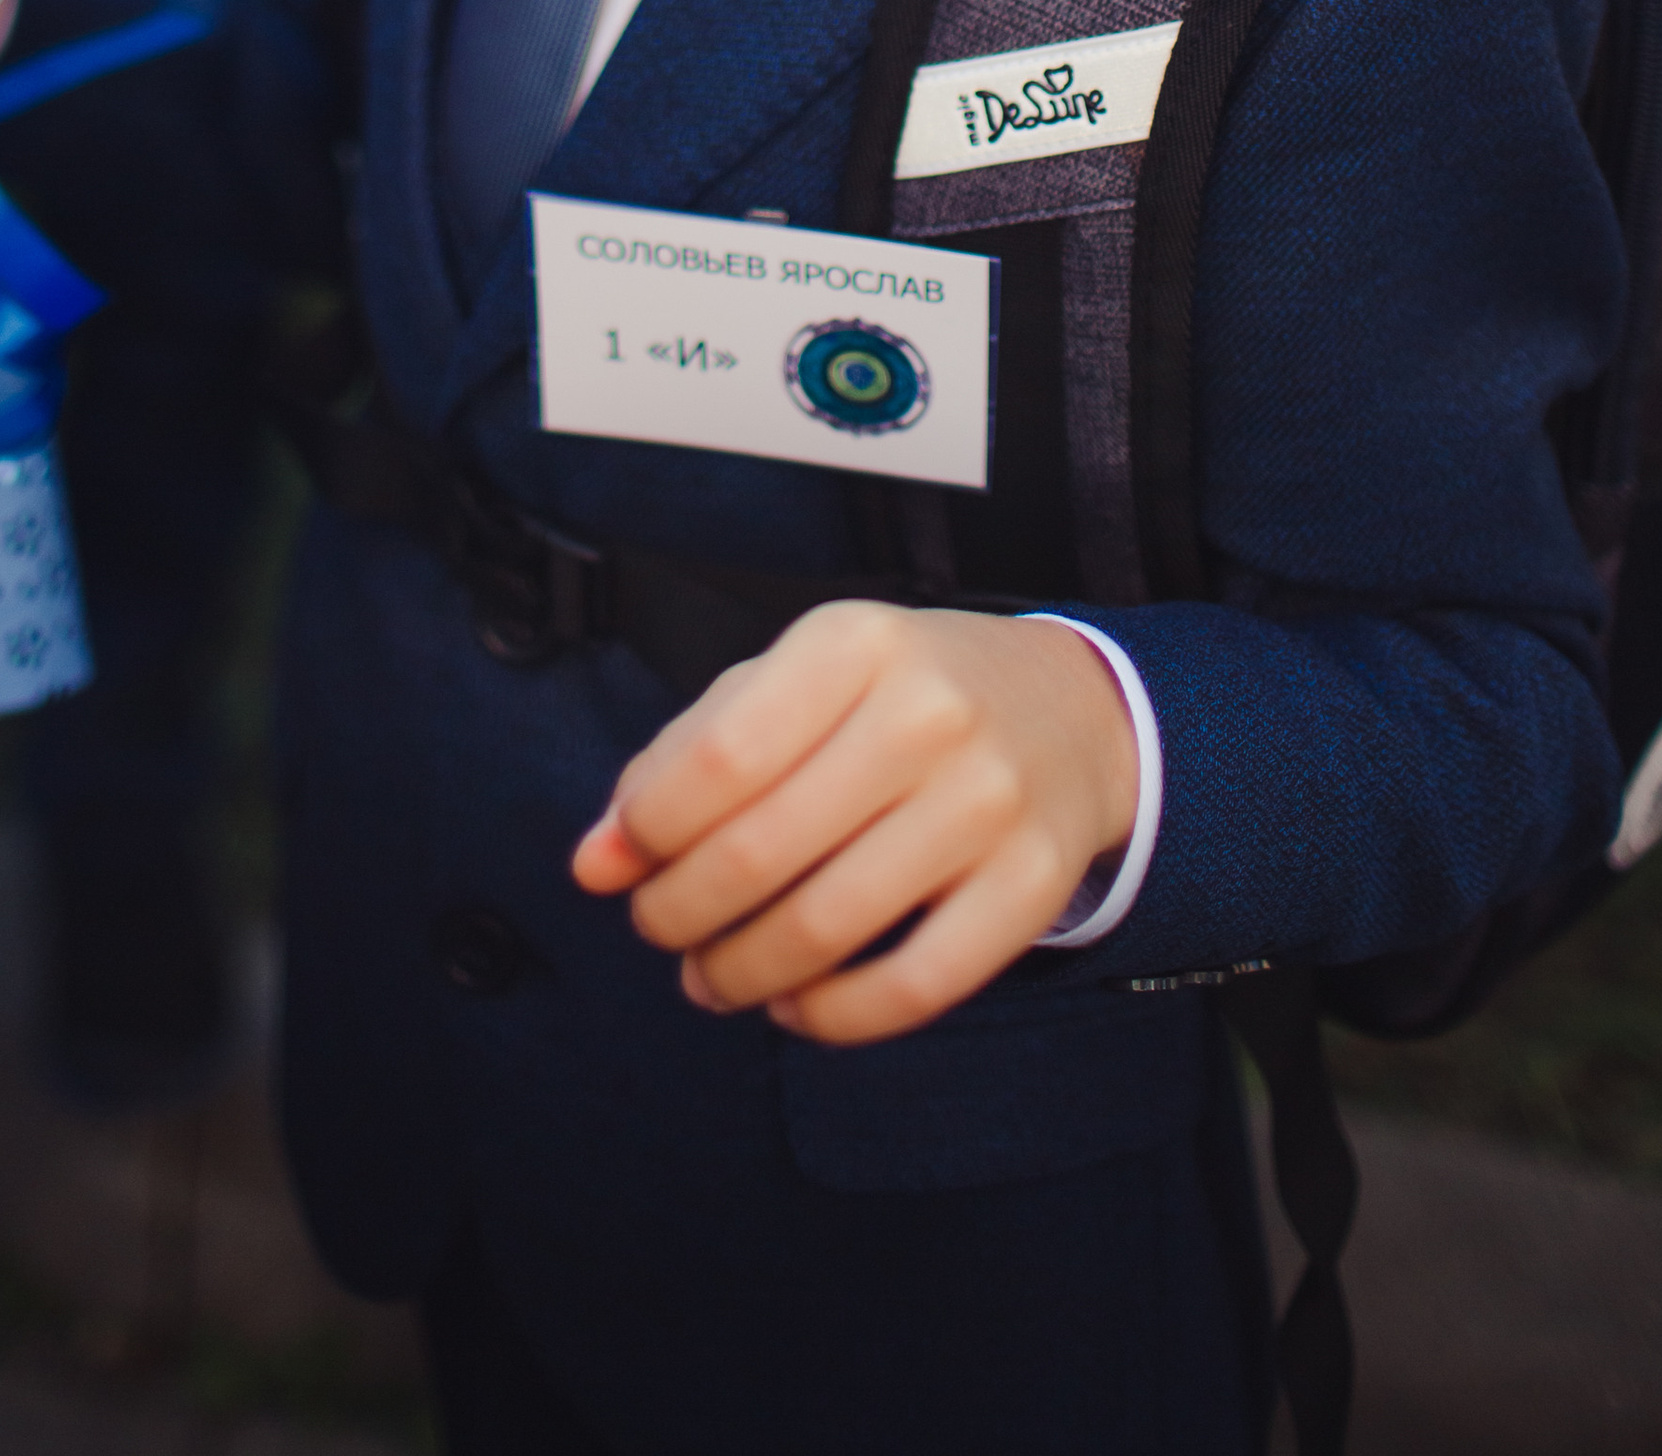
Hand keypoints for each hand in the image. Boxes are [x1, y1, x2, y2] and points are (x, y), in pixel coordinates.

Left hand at [569, 603, 1138, 1047]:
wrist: (1066, 711)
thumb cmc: (897, 698)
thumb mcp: (795, 683)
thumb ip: (683, 759)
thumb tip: (595, 862)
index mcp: (854, 643)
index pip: (717, 758)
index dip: (647, 831)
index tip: (621, 861)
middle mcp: (928, 713)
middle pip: (759, 851)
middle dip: (678, 914)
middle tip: (660, 929)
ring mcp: (987, 801)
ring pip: (825, 927)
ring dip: (738, 974)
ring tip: (710, 977)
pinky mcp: (1031, 886)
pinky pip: (913, 986)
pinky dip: (831, 1018)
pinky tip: (795, 1005)